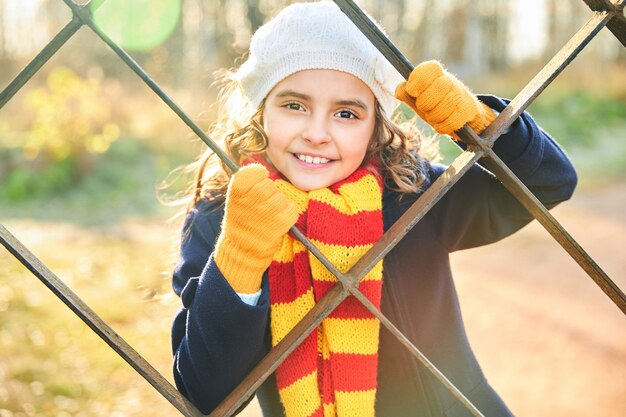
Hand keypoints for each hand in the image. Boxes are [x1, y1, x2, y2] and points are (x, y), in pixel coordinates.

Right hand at [214, 164, 297, 293]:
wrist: (241, 250)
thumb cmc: (240, 221)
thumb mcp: (236, 198)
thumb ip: (248, 181)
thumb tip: (264, 169)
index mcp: (238, 187)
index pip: (257, 170)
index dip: (258, 178)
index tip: (255, 187)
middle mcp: (254, 195)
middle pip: (271, 184)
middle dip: (268, 194)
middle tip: (260, 207)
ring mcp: (269, 208)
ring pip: (282, 197)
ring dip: (277, 206)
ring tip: (266, 218)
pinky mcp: (283, 220)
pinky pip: (291, 209)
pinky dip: (286, 216)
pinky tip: (275, 224)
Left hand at [395, 60, 495, 139]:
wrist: (461, 110)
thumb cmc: (433, 101)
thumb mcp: (417, 96)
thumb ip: (406, 93)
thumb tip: (400, 91)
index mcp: (435, 72)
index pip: (428, 70)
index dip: (417, 81)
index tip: (412, 91)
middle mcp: (449, 80)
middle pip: (432, 93)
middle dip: (424, 105)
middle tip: (424, 107)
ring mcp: (460, 95)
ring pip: (440, 110)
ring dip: (433, 117)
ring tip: (433, 115)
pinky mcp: (468, 111)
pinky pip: (449, 123)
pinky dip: (442, 126)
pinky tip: (442, 123)